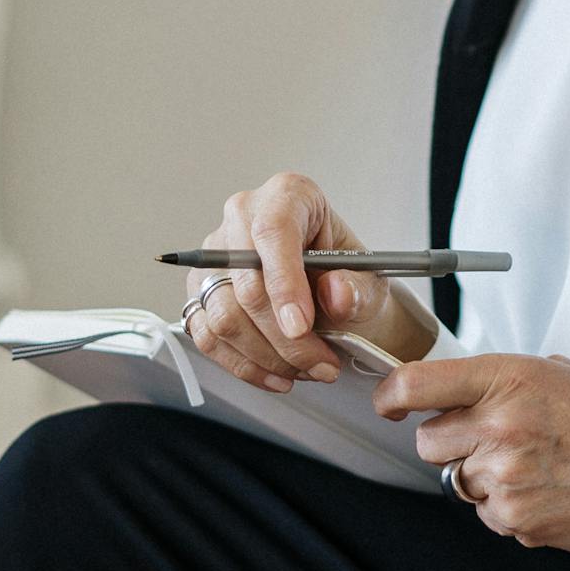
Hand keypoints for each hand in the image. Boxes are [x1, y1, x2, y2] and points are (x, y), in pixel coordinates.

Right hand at [183, 171, 391, 393]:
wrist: (332, 289)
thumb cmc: (346, 272)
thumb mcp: (369, 277)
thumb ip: (357, 287)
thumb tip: (337, 295)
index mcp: (288, 195)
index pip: (273, 232)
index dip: (284, 282)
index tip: (301, 326)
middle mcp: (243, 217)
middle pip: (245, 282)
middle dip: (284, 337)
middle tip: (320, 363)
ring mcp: (214, 255)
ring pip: (223, 316)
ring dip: (266, 355)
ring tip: (306, 369)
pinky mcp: (200, 291)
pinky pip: (207, 336)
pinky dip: (244, 365)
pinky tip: (278, 375)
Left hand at [372, 349, 569, 552]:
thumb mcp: (560, 374)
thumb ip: (503, 380)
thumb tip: (459, 391)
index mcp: (510, 378)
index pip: (417, 383)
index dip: (391, 395)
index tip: (390, 402)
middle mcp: (501, 425)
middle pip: (428, 441)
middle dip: (451, 443)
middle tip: (492, 440)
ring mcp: (506, 477)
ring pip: (458, 482)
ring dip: (484, 477)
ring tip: (537, 468)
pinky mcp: (517, 521)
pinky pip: (487, 514)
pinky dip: (509, 508)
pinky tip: (549, 492)